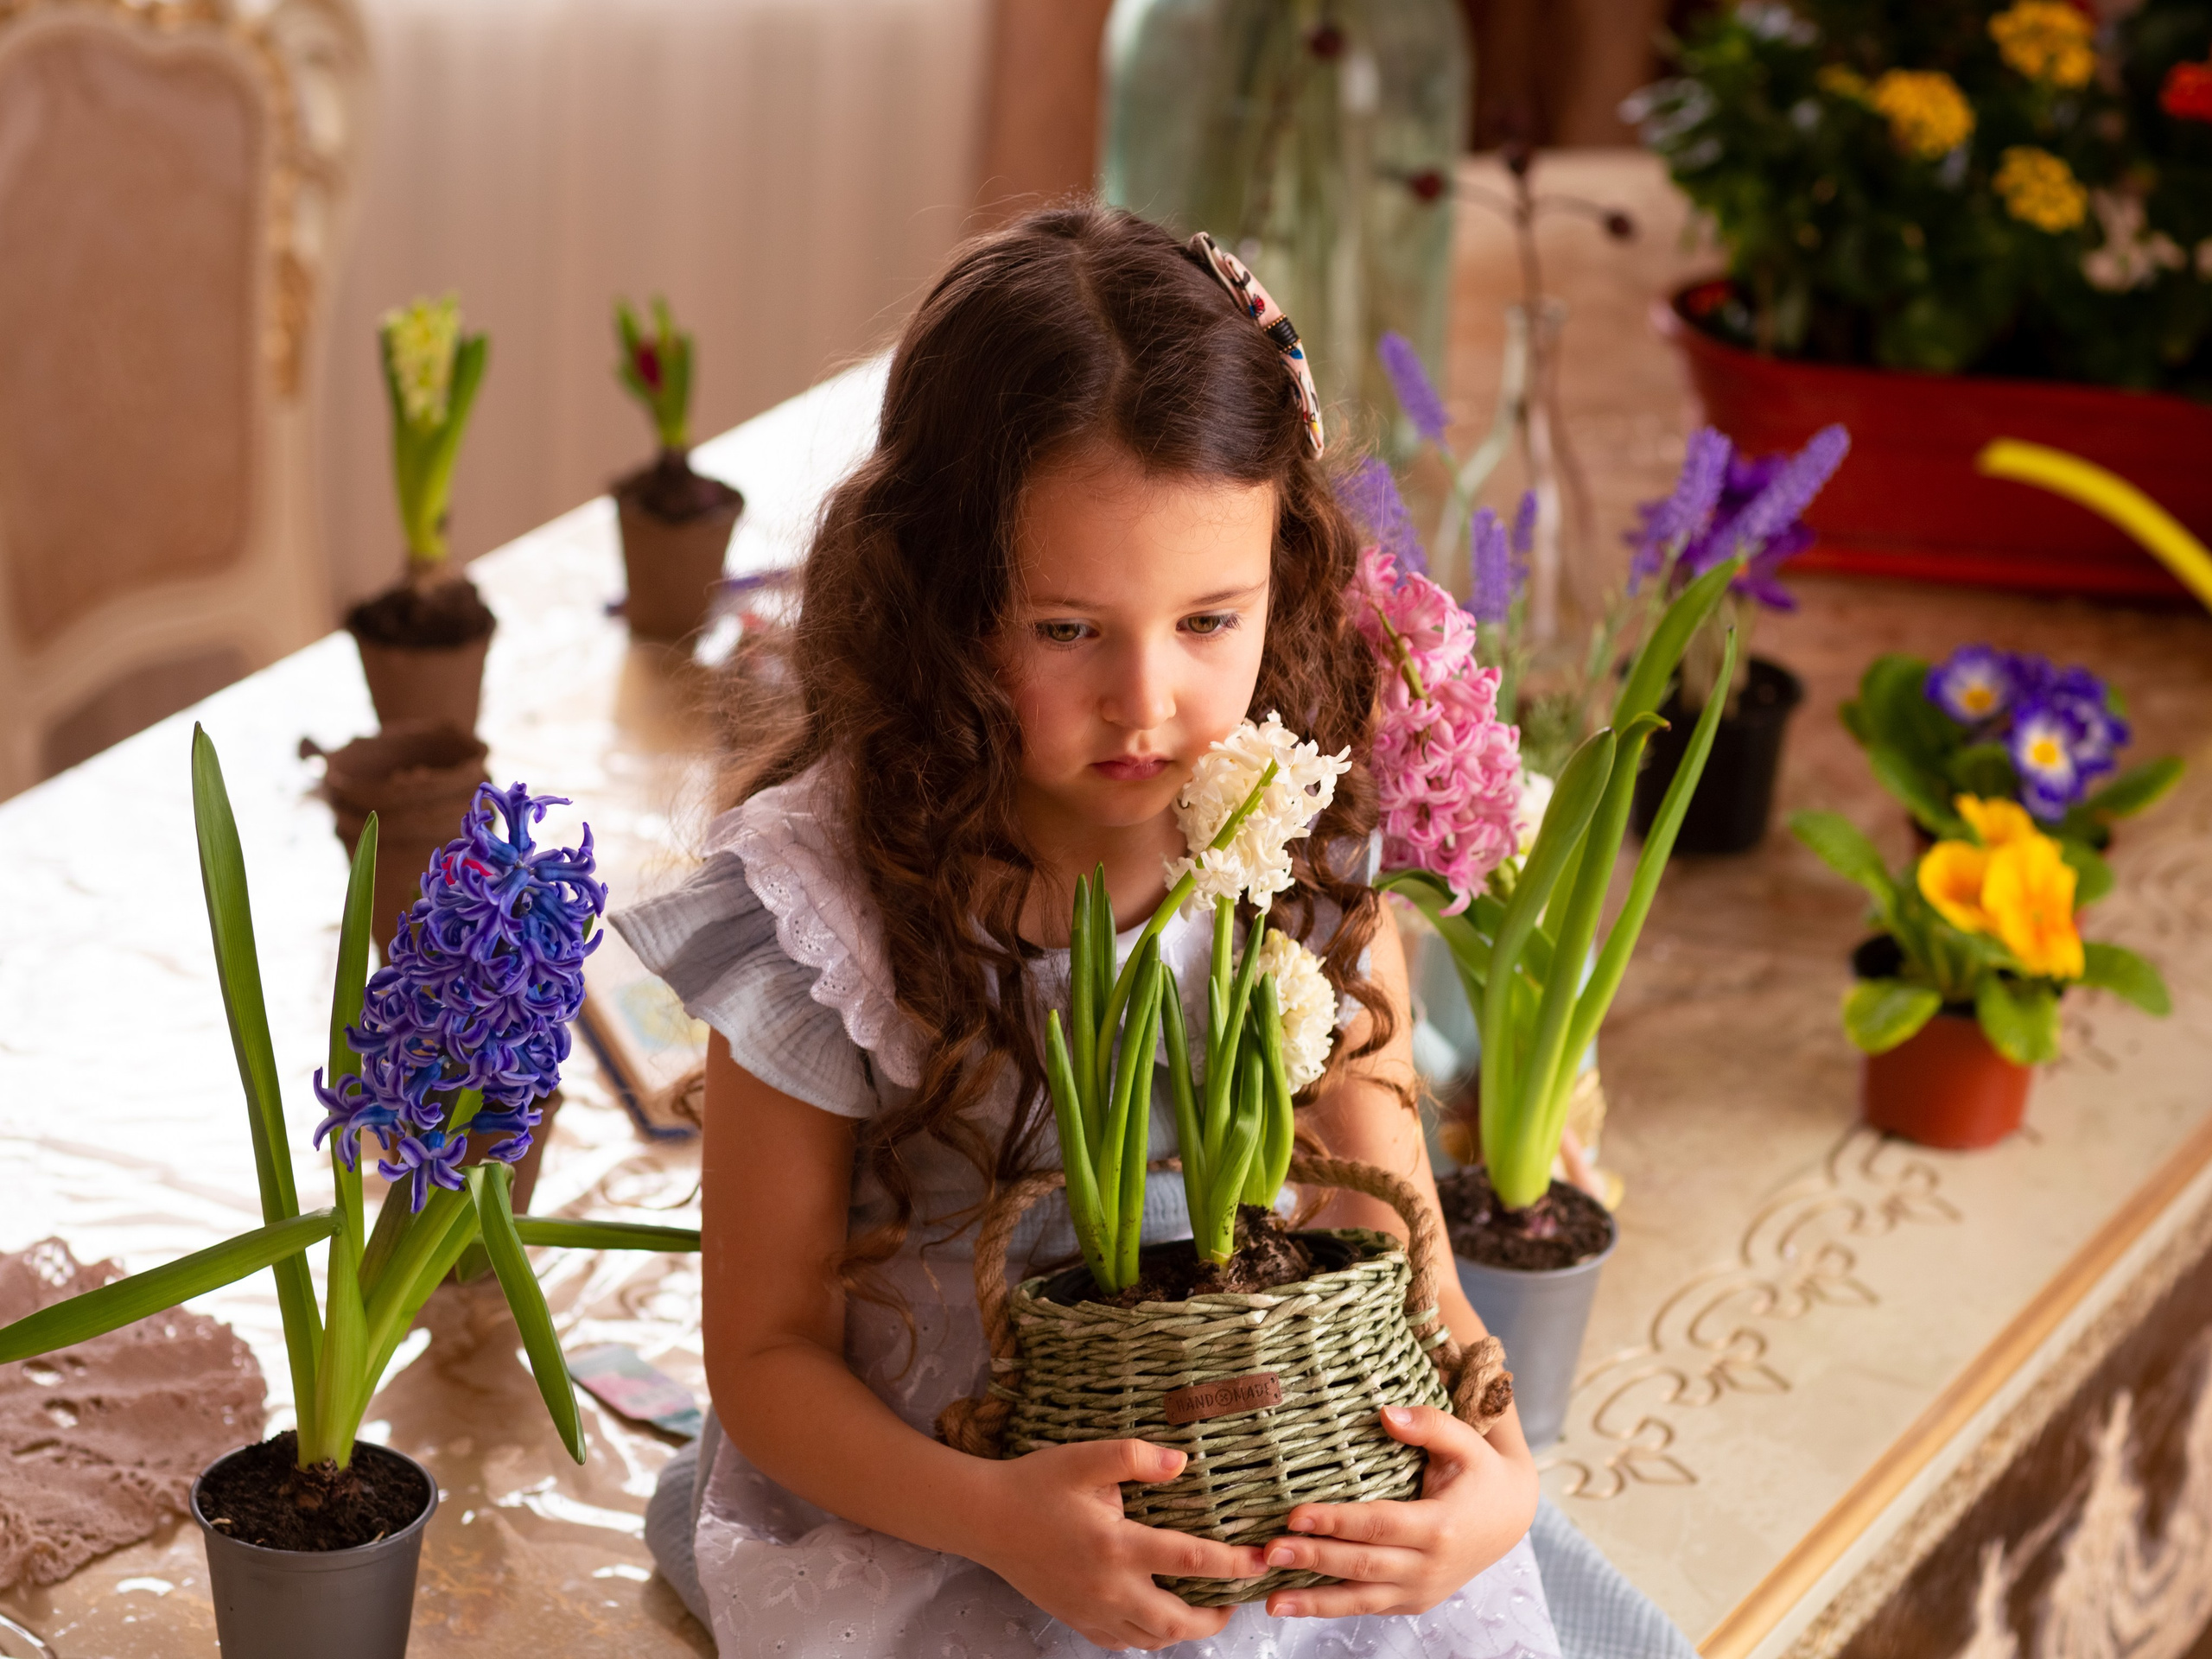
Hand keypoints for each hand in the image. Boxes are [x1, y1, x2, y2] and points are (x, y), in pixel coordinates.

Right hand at [971, 1439, 1267, 1650]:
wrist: (984, 1519)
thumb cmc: (1036, 1483)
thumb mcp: (1084, 1458)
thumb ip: (1136, 1457)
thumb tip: (1183, 1463)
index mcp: (1116, 1546)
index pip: (1190, 1562)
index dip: (1233, 1564)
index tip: (1261, 1559)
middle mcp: (1108, 1588)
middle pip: (1178, 1621)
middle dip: (1216, 1616)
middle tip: (1236, 1598)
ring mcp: (1091, 1610)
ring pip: (1152, 1638)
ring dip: (1185, 1629)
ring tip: (1204, 1608)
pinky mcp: (1076, 1620)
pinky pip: (1122, 1641)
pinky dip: (1148, 1635)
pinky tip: (1156, 1613)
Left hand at [1258, 1405, 1537, 1618]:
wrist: (1510, 1518)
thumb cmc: (1481, 1472)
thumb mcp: (1465, 1441)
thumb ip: (1429, 1424)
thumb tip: (1386, 1414)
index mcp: (1440, 1527)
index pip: (1378, 1525)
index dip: (1335, 1522)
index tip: (1294, 1515)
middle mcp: (1429, 1567)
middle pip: (1361, 1565)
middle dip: (1312, 1559)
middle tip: (1267, 1552)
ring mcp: (1421, 1591)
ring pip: (1360, 1600)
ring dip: (1313, 1601)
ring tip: (1270, 1601)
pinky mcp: (1413, 1602)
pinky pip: (1367, 1607)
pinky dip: (1331, 1608)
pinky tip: (1295, 1604)